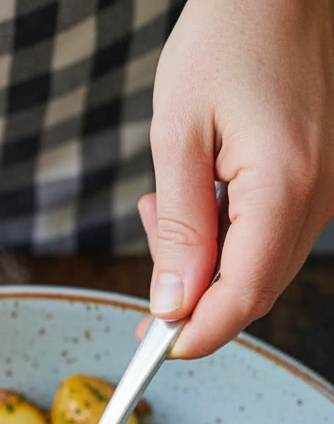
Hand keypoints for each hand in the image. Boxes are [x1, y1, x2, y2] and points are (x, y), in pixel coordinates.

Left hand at [139, 0, 333, 357]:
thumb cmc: (225, 37)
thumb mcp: (178, 134)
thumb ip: (179, 229)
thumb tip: (172, 304)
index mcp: (284, 187)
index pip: (242, 298)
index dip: (195, 335)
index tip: (154, 345)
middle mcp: (318, 198)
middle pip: (253, 293)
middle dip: (194, 300)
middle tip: (149, 269)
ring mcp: (325, 192)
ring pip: (260, 269)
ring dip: (206, 264)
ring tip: (165, 209)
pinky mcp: (318, 182)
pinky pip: (269, 238)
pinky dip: (227, 239)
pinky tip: (197, 198)